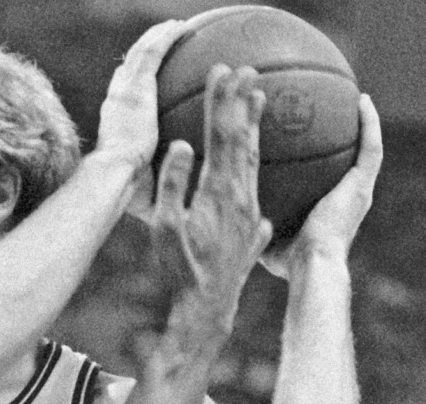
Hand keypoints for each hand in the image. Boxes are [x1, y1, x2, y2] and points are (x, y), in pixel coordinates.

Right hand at [94, 19, 190, 181]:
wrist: (114, 173)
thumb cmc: (121, 184)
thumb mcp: (132, 172)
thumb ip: (141, 167)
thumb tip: (150, 179)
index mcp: (113, 119)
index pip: (121, 90)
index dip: (130, 77)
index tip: (142, 72)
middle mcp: (116, 99)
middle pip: (129, 66)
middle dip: (143, 50)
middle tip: (160, 39)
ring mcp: (126, 90)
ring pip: (142, 53)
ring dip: (157, 36)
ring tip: (175, 27)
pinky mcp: (139, 86)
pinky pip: (154, 53)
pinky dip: (166, 38)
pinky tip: (183, 28)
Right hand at [136, 64, 271, 360]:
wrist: (208, 309)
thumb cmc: (180, 270)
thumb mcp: (164, 227)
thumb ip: (172, 183)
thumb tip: (182, 144)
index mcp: (218, 191)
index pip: (221, 136)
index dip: (221, 101)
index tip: (222, 72)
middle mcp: (241, 197)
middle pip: (243, 140)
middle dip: (243, 103)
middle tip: (248, 72)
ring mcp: (251, 212)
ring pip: (254, 160)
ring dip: (255, 127)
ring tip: (260, 99)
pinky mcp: (253, 228)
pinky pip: (258, 185)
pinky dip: (256, 164)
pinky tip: (256, 163)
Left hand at [261, 93, 382, 278]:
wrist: (313, 267)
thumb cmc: (290, 262)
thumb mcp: (271, 239)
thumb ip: (260, 225)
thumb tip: (238, 215)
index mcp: (333, 211)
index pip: (334, 180)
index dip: (330, 162)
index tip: (321, 144)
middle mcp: (351, 199)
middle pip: (354, 161)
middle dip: (350, 137)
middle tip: (342, 112)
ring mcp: (360, 191)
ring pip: (369, 149)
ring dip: (366, 122)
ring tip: (358, 97)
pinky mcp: (363, 185)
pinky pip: (370, 147)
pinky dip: (370, 123)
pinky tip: (361, 101)